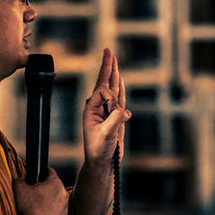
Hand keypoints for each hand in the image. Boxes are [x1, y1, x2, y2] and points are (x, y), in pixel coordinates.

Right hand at [13, 169, 68, 214]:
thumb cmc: (30, 207)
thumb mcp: (19, 189)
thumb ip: (19, 180)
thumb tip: (20, 180)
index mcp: (55, 183)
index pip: (50, 171)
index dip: (43, 172)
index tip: (38, 175)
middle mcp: (64, 193)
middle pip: (54, 186)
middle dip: (45, 188)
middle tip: (34, 193)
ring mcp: (65, 206)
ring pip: (57, 199)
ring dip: (49, 201)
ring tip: (37, 206)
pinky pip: (57, 212)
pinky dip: (51, 212)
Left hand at [83, 48, 130, 167]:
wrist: (102, 163)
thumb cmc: (99, 151)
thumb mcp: (106, 135)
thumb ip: (115, 120)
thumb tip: (124, 110)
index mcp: (91, 109)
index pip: (103, 92)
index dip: (111, 98)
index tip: (115, 112)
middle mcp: (97, 107)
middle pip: (104, 82)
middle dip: (107, 66)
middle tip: (108, 50)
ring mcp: (107, 111)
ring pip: (112, 88)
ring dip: (114, 73)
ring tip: (113, 60)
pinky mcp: (115, 117)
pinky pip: (119, 98)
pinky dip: (120, 87)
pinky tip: (120, 80)